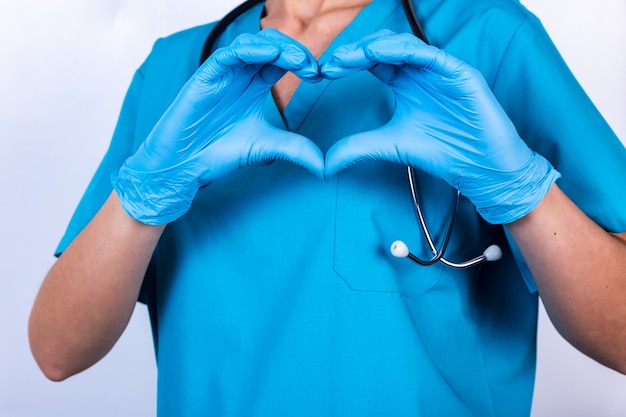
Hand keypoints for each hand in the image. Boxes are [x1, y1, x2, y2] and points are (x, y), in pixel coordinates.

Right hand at [112, 29, 324, 224]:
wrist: (184, 166)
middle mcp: (240, 75)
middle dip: (295, 51)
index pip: (282, 61)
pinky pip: (228, 53)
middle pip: (271, 46)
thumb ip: (295, 149)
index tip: (320, 75)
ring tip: (299, 62)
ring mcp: (223, 74)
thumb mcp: (266, 147)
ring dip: (278, 47)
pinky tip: (270, 56)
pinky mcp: (205, 76)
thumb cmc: (218, 153)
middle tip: (313, 68)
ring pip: (252, 42)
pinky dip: (250, 50)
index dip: (303, 61)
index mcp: (254, 86)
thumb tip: (325, 165)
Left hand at [322, 30, 559, 223]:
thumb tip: (323, 165)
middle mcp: (421, 72)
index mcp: (405, 84)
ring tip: (348, 58)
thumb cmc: (443, 152)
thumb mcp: (390, 146)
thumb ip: (357, 148)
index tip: (322, 74)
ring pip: (403, 45)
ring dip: (373, 47)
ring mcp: (441, 70)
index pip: (372, 63)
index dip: (347, 64)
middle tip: (331, 64)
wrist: (480, 168)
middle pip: (384, 48)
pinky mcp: (459, 73)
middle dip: (355, 52)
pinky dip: (402, 51)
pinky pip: (429, 53)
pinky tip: (377, 54)